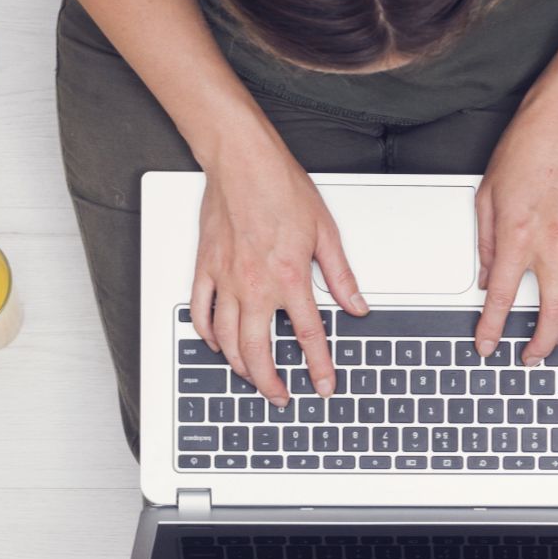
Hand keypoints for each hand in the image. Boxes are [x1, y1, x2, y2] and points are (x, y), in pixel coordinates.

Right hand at [190, 125, 366, 404]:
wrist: (242, 162)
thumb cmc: (281, 189)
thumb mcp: (326, 233)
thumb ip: (340, 276)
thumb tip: (356, 305)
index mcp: (290, 278)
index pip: (309, 336)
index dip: (319, 367)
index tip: (323, 386)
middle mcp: (255, 284)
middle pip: (259, 350)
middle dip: (270, 382)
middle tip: (281, 396)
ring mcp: (226, 278)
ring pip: (227, 338)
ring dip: (240, 365)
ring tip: (253, 378)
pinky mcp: (205, 267)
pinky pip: (201, 310)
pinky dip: (207, 333)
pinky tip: (217, 343)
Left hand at [474, 112, 557, 364]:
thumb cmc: (523, 155)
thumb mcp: (486, 199)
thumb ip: (488, 244)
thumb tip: (486, 275)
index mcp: (517, 240)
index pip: (500, 297)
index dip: (491, 328)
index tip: (487, 345)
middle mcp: (552, 246)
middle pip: (550, 310)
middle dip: (540, 341)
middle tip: (531, 355)